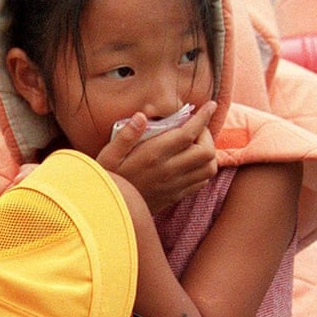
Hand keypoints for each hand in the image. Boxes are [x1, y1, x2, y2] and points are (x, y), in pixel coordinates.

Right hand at [96, 101, 217, 214]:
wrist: (109, 210)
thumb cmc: (107, 177)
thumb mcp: (109, 155)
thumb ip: (125, 135)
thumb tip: (142, 116)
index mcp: (152, 156)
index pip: (188, 134)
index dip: (203, 118)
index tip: (210, 106)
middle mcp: (168, 171)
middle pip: (206, 151)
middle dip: (206, 135)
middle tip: (194, 127)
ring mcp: (174, 186)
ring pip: (209, 168)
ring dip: (208, 152)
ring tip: (195, 144)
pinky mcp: (176, 196)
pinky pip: (202, 181)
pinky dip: (203, 168)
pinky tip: (191, 160)